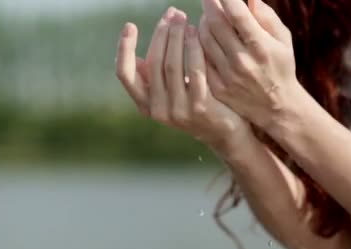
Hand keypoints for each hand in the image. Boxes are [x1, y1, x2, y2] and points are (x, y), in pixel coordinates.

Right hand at [115, 7, 252, 154]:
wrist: (226, 133)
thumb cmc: (195, 106)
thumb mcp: (170, 96)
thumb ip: (154, 81)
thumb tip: (136, 57)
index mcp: (146, 105)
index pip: (125, 74)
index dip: (124, 49)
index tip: (129, 26)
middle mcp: (158, 110)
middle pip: (154, 62)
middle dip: (161, 33)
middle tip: (171, 13)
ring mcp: (178, 110)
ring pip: (172, 65)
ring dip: (177, 37)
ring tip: (184, 19)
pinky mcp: (200, 107)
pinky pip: (194, 71)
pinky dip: (194, 48)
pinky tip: (197, 33)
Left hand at [198, 0, 301, 131]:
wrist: (275, 106)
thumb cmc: (280, 66)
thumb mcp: (282, 40)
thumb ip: (265, 16)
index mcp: (260, 46)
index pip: (237, 15)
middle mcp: (242, 61)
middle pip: (216, 25)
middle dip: (209, 7)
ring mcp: (227, 76)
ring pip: (204, 40)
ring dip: (202, 23)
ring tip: (206, 17)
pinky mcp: (217, 87)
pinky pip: (200, 60)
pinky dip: (198, 45)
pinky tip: (201, 38)